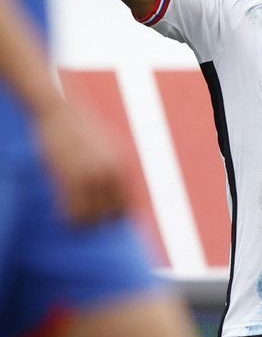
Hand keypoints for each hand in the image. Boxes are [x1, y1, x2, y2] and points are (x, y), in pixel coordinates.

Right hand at [34, 99, 126, 224]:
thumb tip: (119, 191)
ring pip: (92, 217)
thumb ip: (114, 168)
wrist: (60, 112)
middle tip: (85, 220)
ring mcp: (91, 175)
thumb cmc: (80, 130)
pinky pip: (73, 211)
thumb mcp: (107, 147)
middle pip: (112, 215)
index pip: (126, 205)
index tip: (102, 218)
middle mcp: (111, 172)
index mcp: (122, 166)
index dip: (114, 216)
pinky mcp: (70, 177)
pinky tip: (62, 216)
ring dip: (82, 223)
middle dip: (98, 221)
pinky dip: (69, 219)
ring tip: (74, 221)